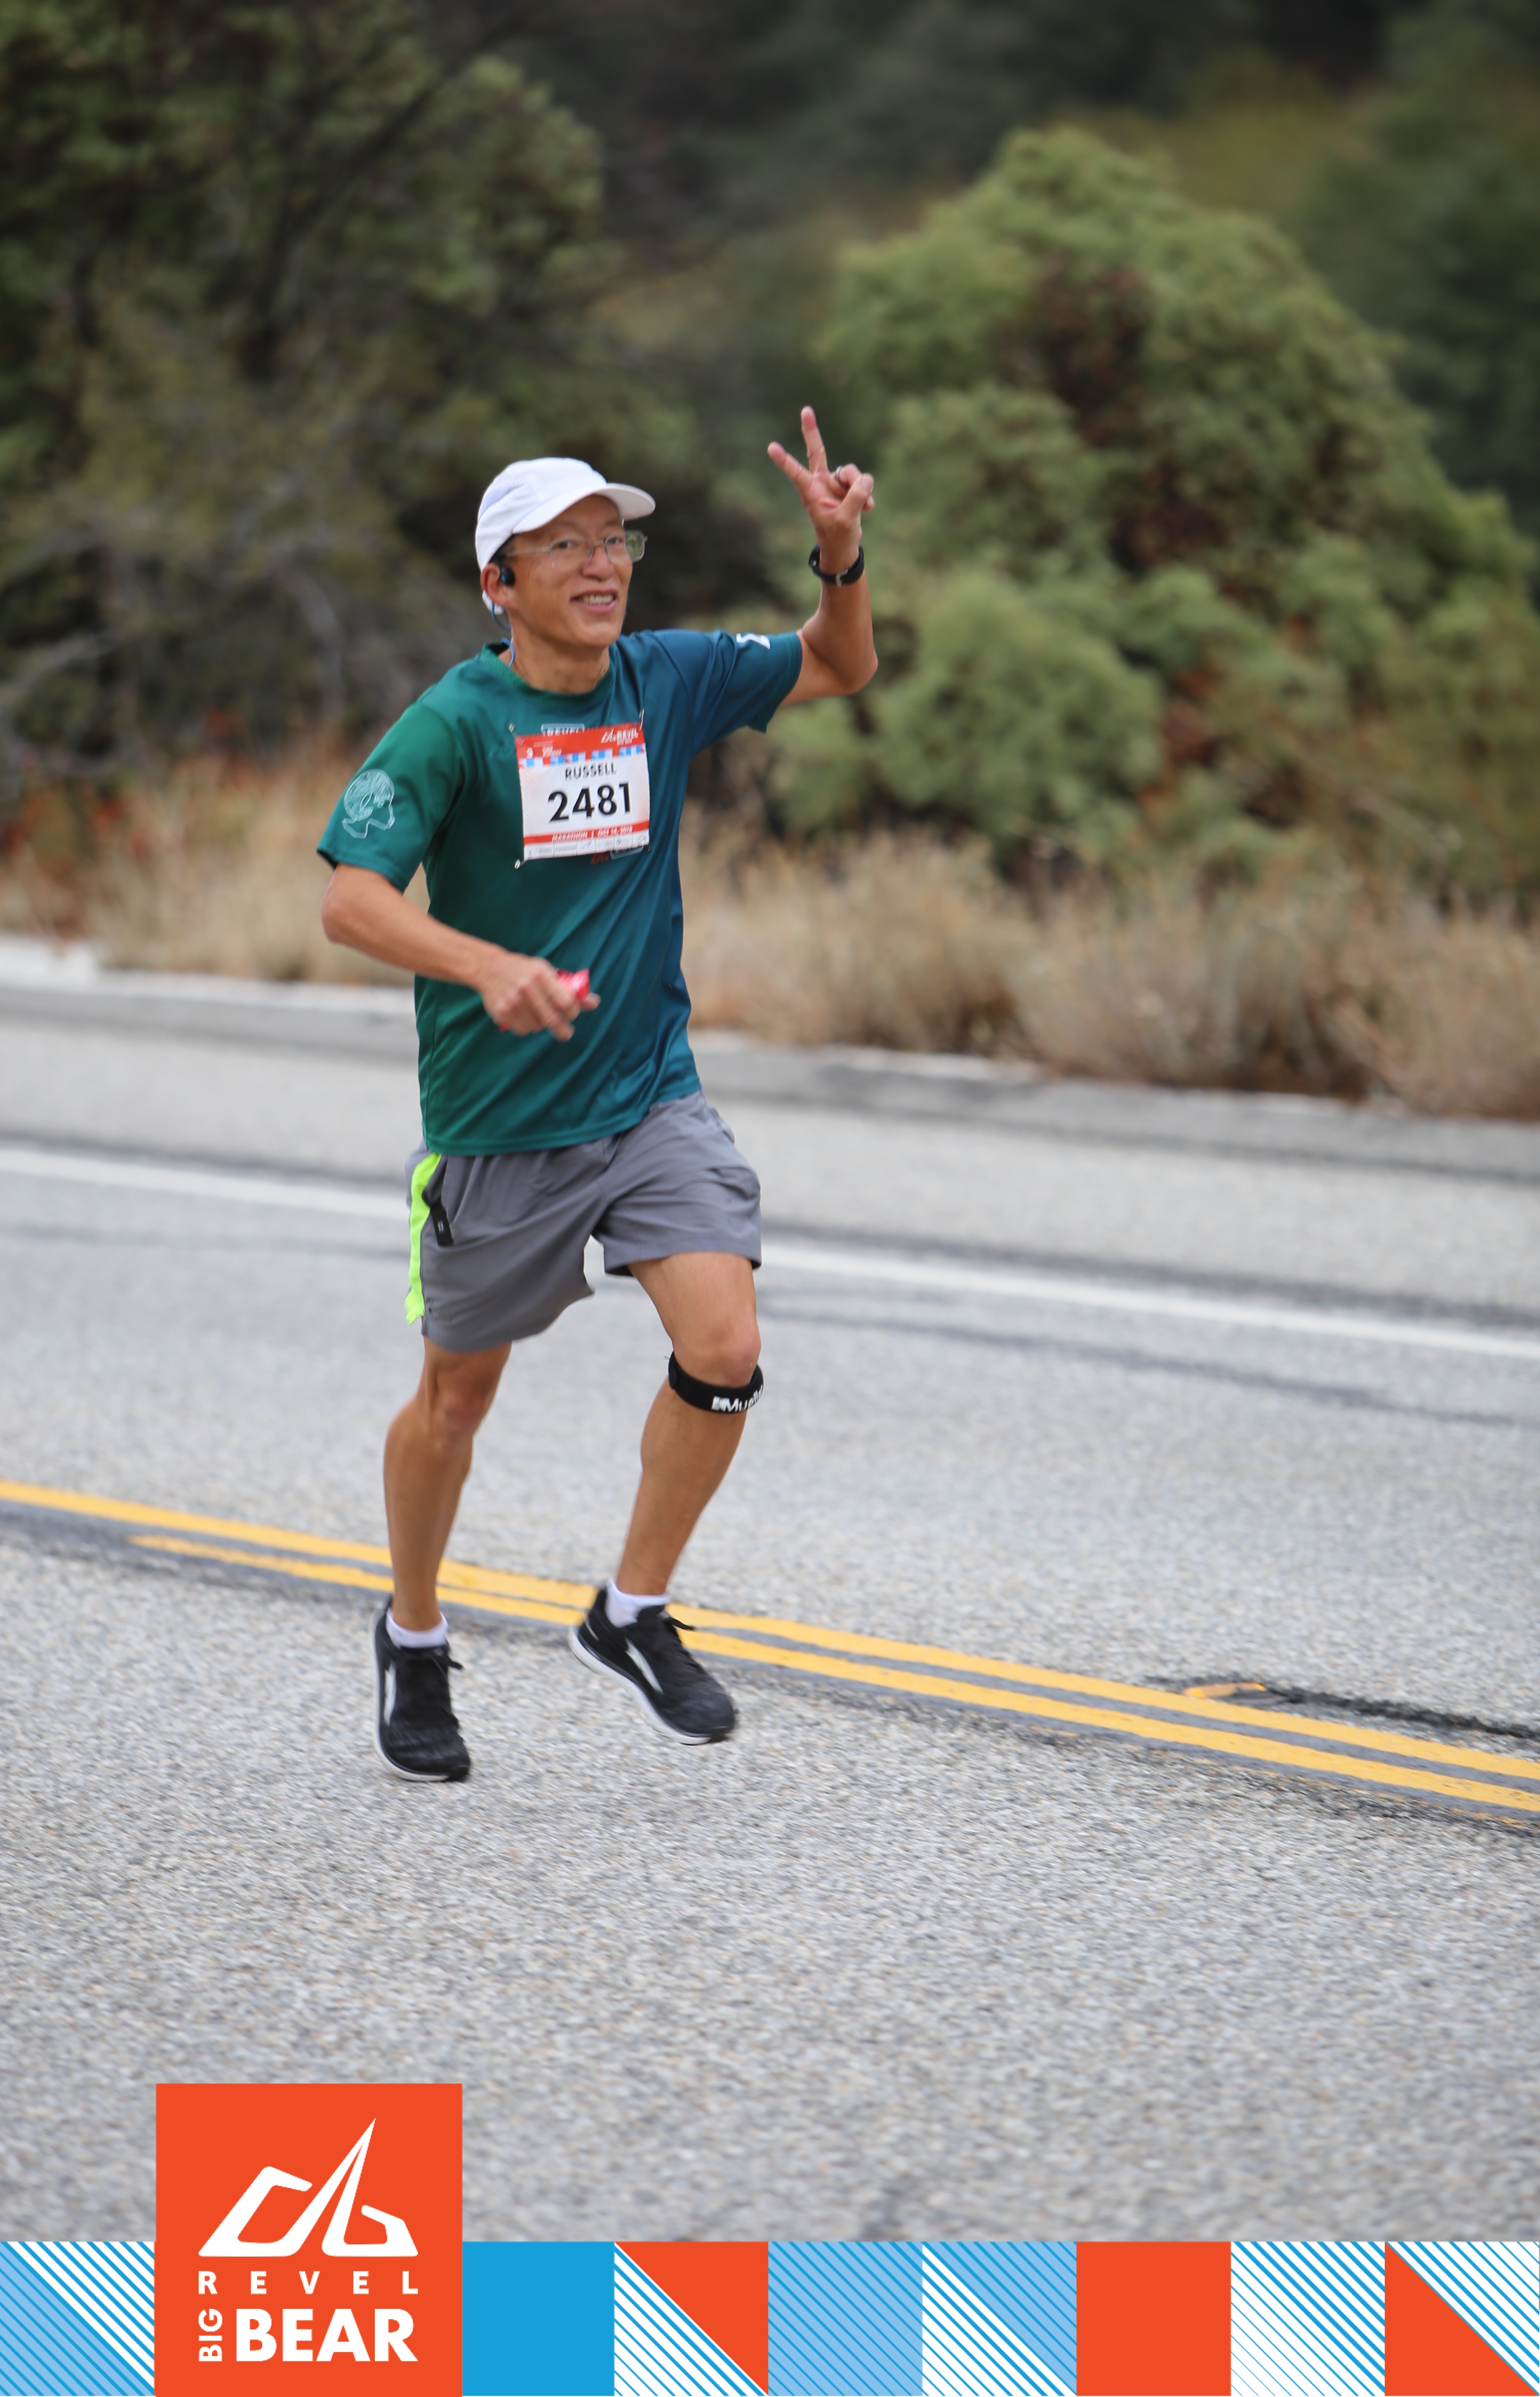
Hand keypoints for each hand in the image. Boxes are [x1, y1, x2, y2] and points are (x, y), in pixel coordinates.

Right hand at [476, 949, 598, 1038]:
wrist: (489, 968)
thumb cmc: (524, 970)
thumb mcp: (546, 972)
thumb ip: (569, 988)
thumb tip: (594, 1002)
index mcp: (541, 974)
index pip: (566, 1002)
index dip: (573, 1012)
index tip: (572, 1015)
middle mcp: (527, 987)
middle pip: (553, 1020)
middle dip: (563, 1031)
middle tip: (566, 1033)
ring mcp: (513, 1000)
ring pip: (538, 1027)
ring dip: (542, 1025)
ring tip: (538, 1016)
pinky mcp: (502, 1011)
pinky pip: (522, 1030)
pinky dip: (527, 1028)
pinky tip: (524, 1017)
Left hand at [768, 405, 873, 574]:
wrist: (844, 547)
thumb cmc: (837, 537)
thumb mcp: (846, 520)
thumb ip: (855, 498)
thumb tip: (865, 479)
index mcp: (810, 493)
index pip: (796, 474)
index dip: (785, 461)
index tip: (771, 448)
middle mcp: (820, 483)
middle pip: (817, 451)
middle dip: (811, 431)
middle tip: (805, 410)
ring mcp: (835, 483)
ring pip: (852, 471)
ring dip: (860, 487)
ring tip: (863, 506)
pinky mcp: (848, 487)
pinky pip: (862, 481)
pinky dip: (867, 494)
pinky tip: (868, 509)